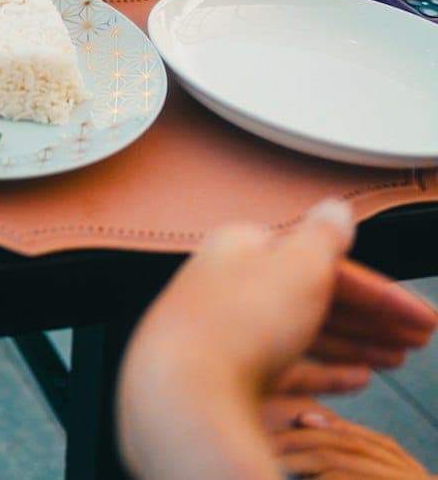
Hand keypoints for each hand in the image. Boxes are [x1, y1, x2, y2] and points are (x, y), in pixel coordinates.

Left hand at [117, 199, 436, 479]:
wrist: (185, 391)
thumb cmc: (239, 321)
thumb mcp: (298, 264)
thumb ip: (324, 236)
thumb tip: (335, 207)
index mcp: (241, 248)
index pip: (322, 264)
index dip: (378, 291)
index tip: (421, 317)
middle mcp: (231, 285)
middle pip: (314, 299)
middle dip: (371, 319)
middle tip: (416, 341)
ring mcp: (227, 331)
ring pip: (303, 333)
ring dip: (354, 344)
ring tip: (394, 359)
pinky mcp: (226, 372)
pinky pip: (284, 368)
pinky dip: (323, 371)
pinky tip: (356, 379)